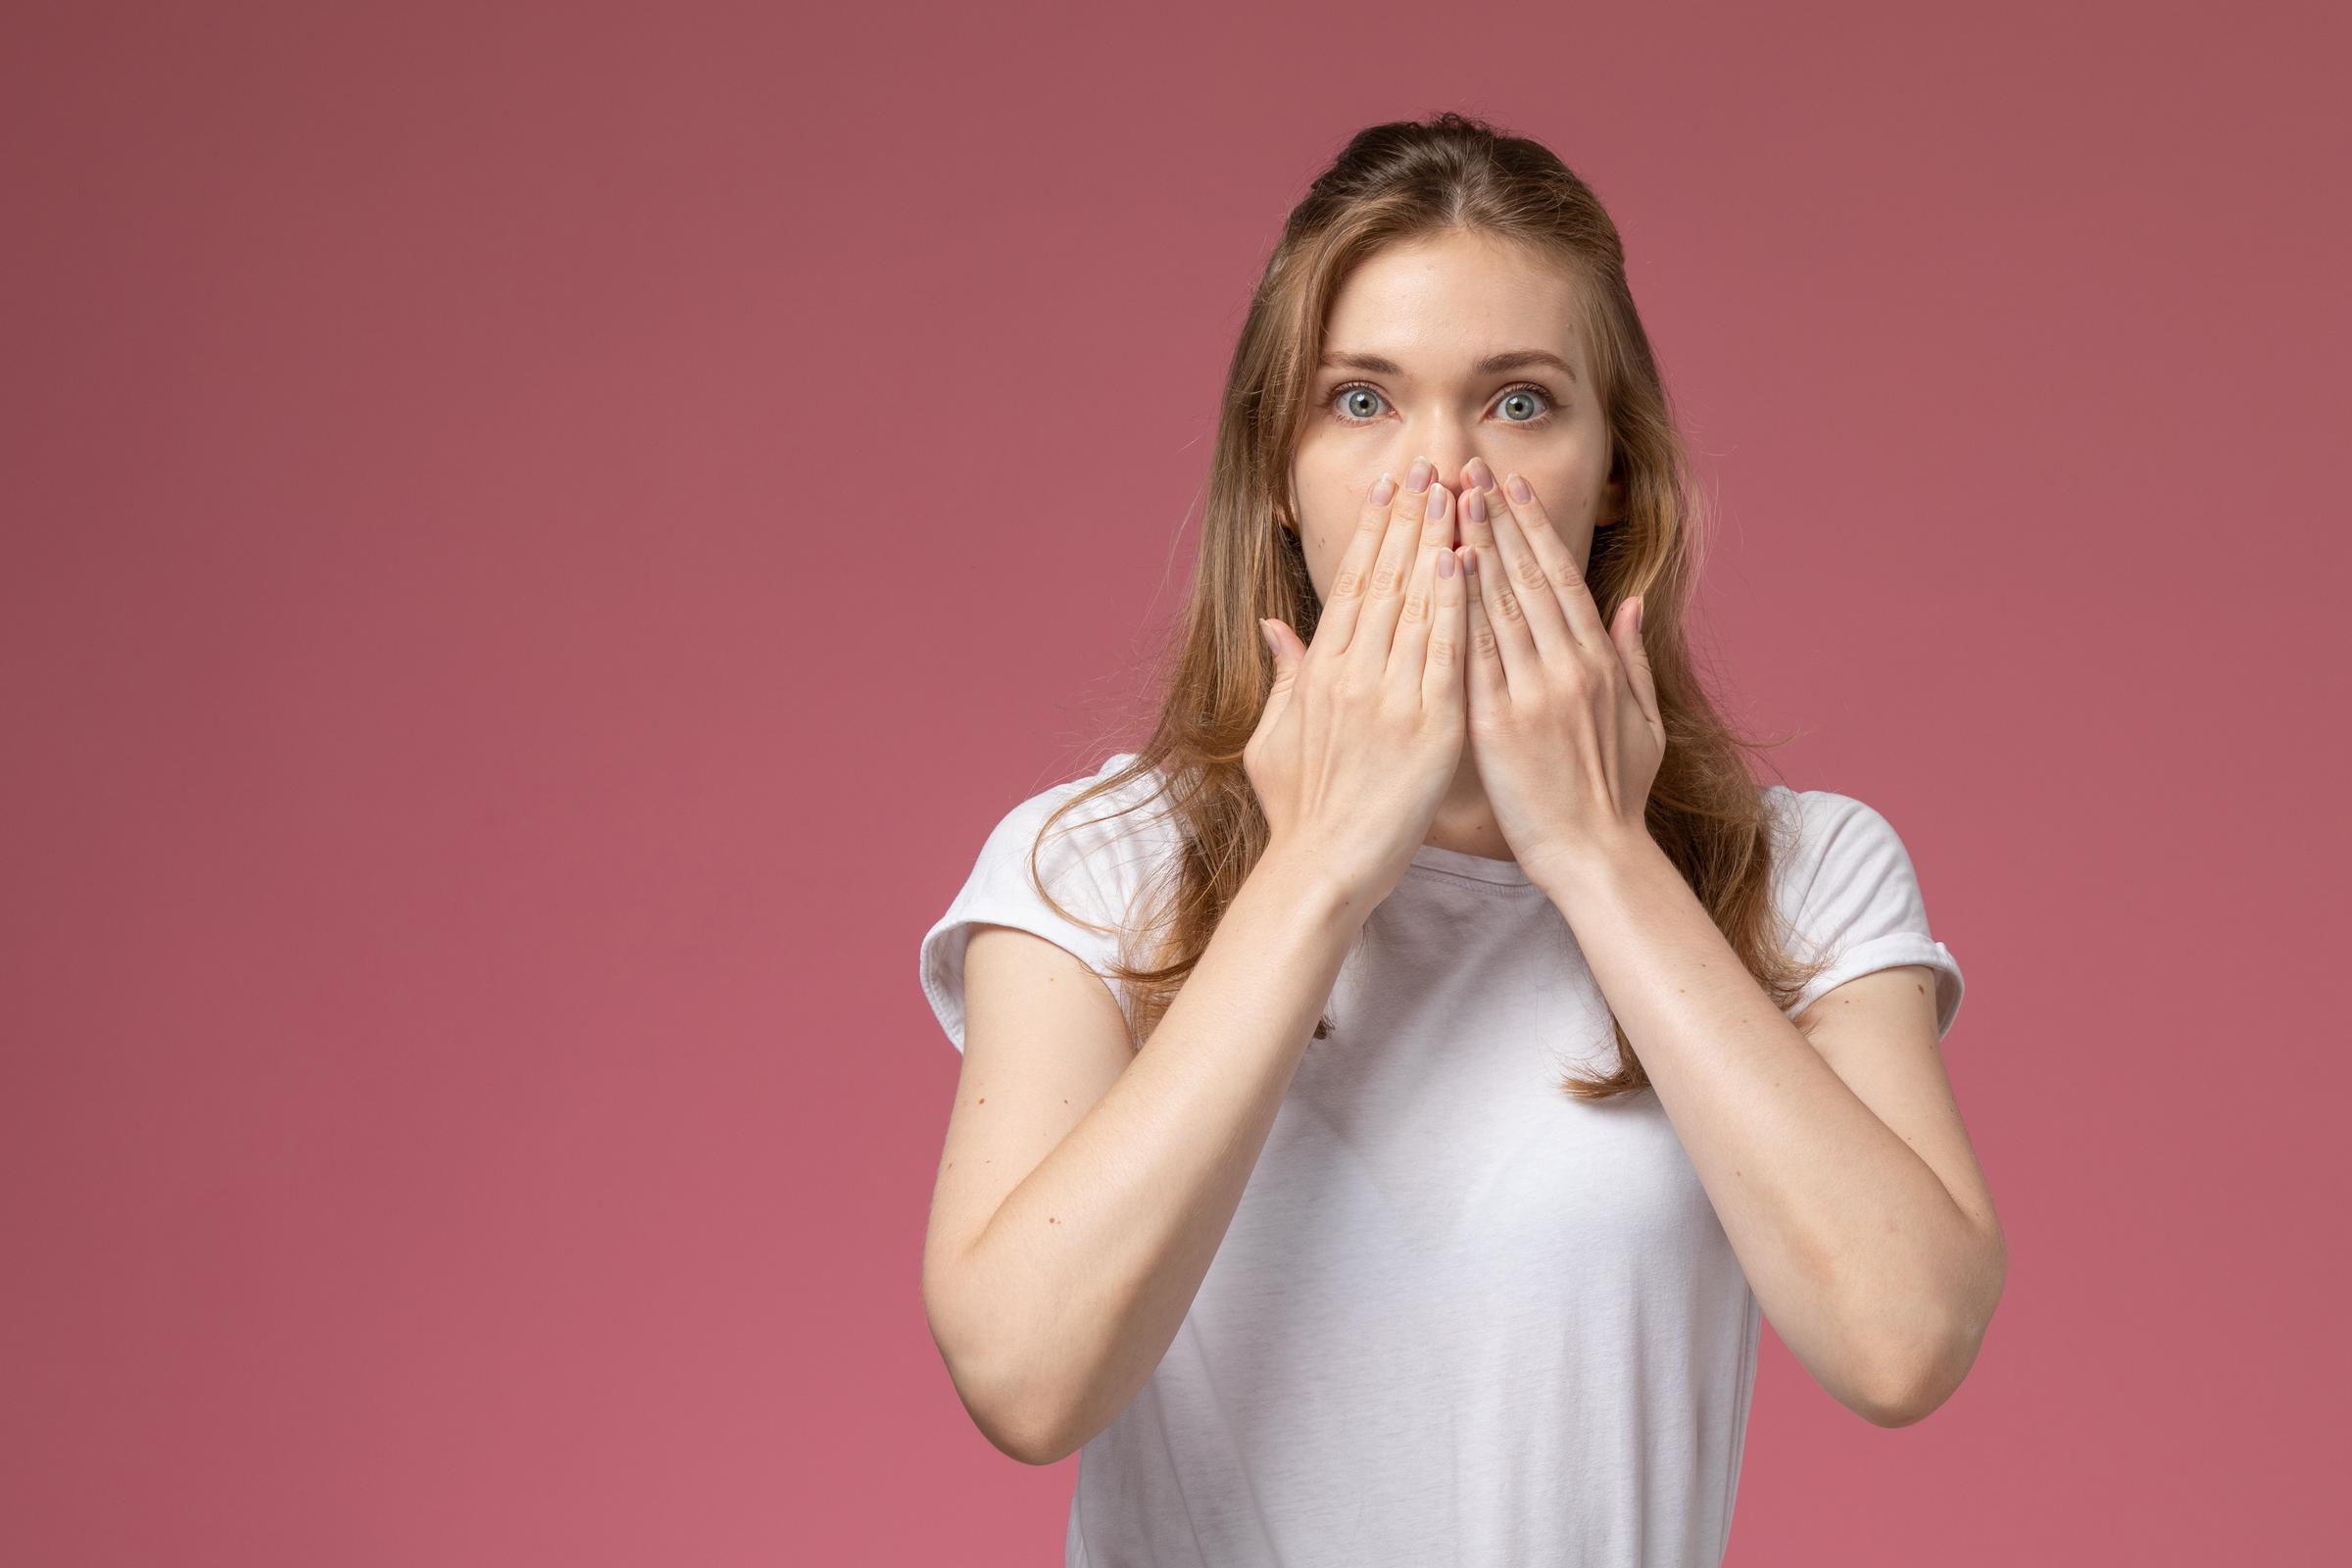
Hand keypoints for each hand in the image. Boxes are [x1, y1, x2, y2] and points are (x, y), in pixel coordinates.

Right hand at [1247, 461, 1467, 906]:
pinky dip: (1454, 604)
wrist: (1321, 868)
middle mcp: (1351, 675)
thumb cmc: (1299, 813)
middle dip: (1410, 518)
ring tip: (1456, 492)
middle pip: (1385, 579)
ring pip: (1416, 604)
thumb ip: (1283, 676)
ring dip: (1437, 541)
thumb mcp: (1274, 739)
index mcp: (1319, 674)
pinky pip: (1445, 653)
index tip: (1391, 488)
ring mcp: (1390, 698)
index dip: (1373, 532)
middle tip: (1431, 465)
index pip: (1351, 585)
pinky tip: (1465, 560)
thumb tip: (1275, 626)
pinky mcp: (1428, 727)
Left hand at [1450, 460, 1663, 884]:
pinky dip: (1460, 609)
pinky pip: (1475, 656)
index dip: (1535, 530)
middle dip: (1497, 520)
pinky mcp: (1499, 726)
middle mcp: (1569, 668)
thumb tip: (1629, 605)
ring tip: (1450, 500)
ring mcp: (1534, 694)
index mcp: (1599, 663)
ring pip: (1500, 604)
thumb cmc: (1615, 796)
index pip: (1562, 579)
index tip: (1512, 488)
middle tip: (1470, 471)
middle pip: (1527, 578)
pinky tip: (1442, 572)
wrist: (1596, 857)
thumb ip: (1632, 661)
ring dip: (1474, 547)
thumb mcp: (1643, 723)